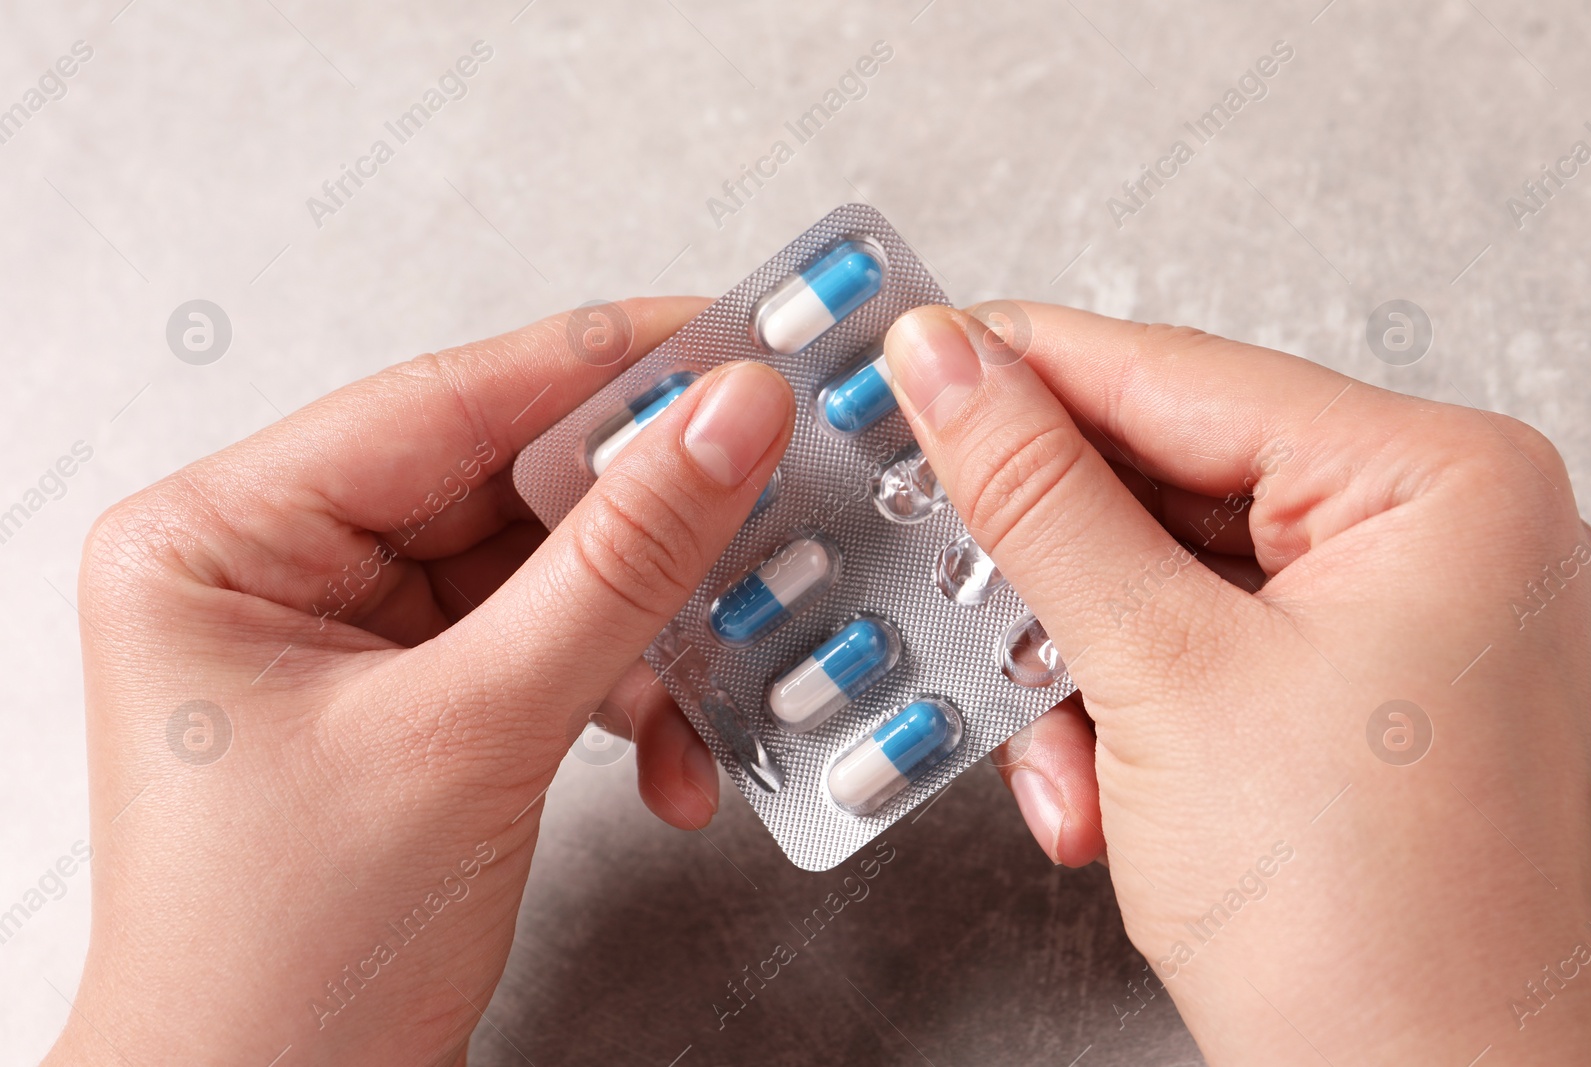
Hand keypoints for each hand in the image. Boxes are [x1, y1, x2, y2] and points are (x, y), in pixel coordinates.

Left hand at [46, 298, 794, 1065]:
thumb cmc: (287, 961)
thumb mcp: (471, 734)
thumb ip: (616, 565)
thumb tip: (725, 420)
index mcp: (219, 538)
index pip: (443, 402)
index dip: (604, 369)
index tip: (732, 343)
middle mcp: (271, 569)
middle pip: (500, 484)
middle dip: (643, 515)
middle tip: (771, 487)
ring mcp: (342, 638)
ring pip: (538, 572)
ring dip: (646, 627)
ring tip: (732, 659)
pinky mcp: (408, 700)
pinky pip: (540, 648)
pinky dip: (619, 692)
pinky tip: (671, 756)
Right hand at [883, 303, 1590, 1064]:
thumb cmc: (1366, 924)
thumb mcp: (1163, 674)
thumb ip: (1041, 497)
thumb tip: (945, 361)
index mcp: (1437, 480)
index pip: (1178, 374)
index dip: (1019, 367)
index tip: (902, 363)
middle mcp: (1438, 530)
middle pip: (1170, 481)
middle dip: (1048, 566)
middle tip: (934, 565)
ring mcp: (1402, 619)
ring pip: (1169, 580)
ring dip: (1080, 672)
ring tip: (1060, 760)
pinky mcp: (1356, 697)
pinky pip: (1202, 654)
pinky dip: (1128, 718)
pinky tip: (1100, 801)